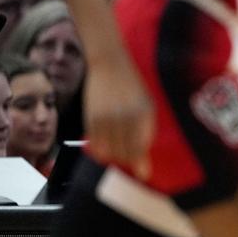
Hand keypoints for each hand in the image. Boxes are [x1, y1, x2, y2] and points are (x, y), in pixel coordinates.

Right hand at [84, 52, 154, 179]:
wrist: (109, 65)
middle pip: (124, 153)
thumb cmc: (132, 87)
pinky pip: (95, 144)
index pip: (140, 149)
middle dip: (127, 159)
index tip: (141, 172)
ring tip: (118, 147)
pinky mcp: (91, 117)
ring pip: (109, 151)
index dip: (139, 162)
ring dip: (114, 155)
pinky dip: (100, 150)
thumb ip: (146, 135)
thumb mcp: (146, 105)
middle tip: (128, 156)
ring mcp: (106, 117)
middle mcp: (125, 116)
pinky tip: (105, 146)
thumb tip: (144, 169)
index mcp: (143, 113)